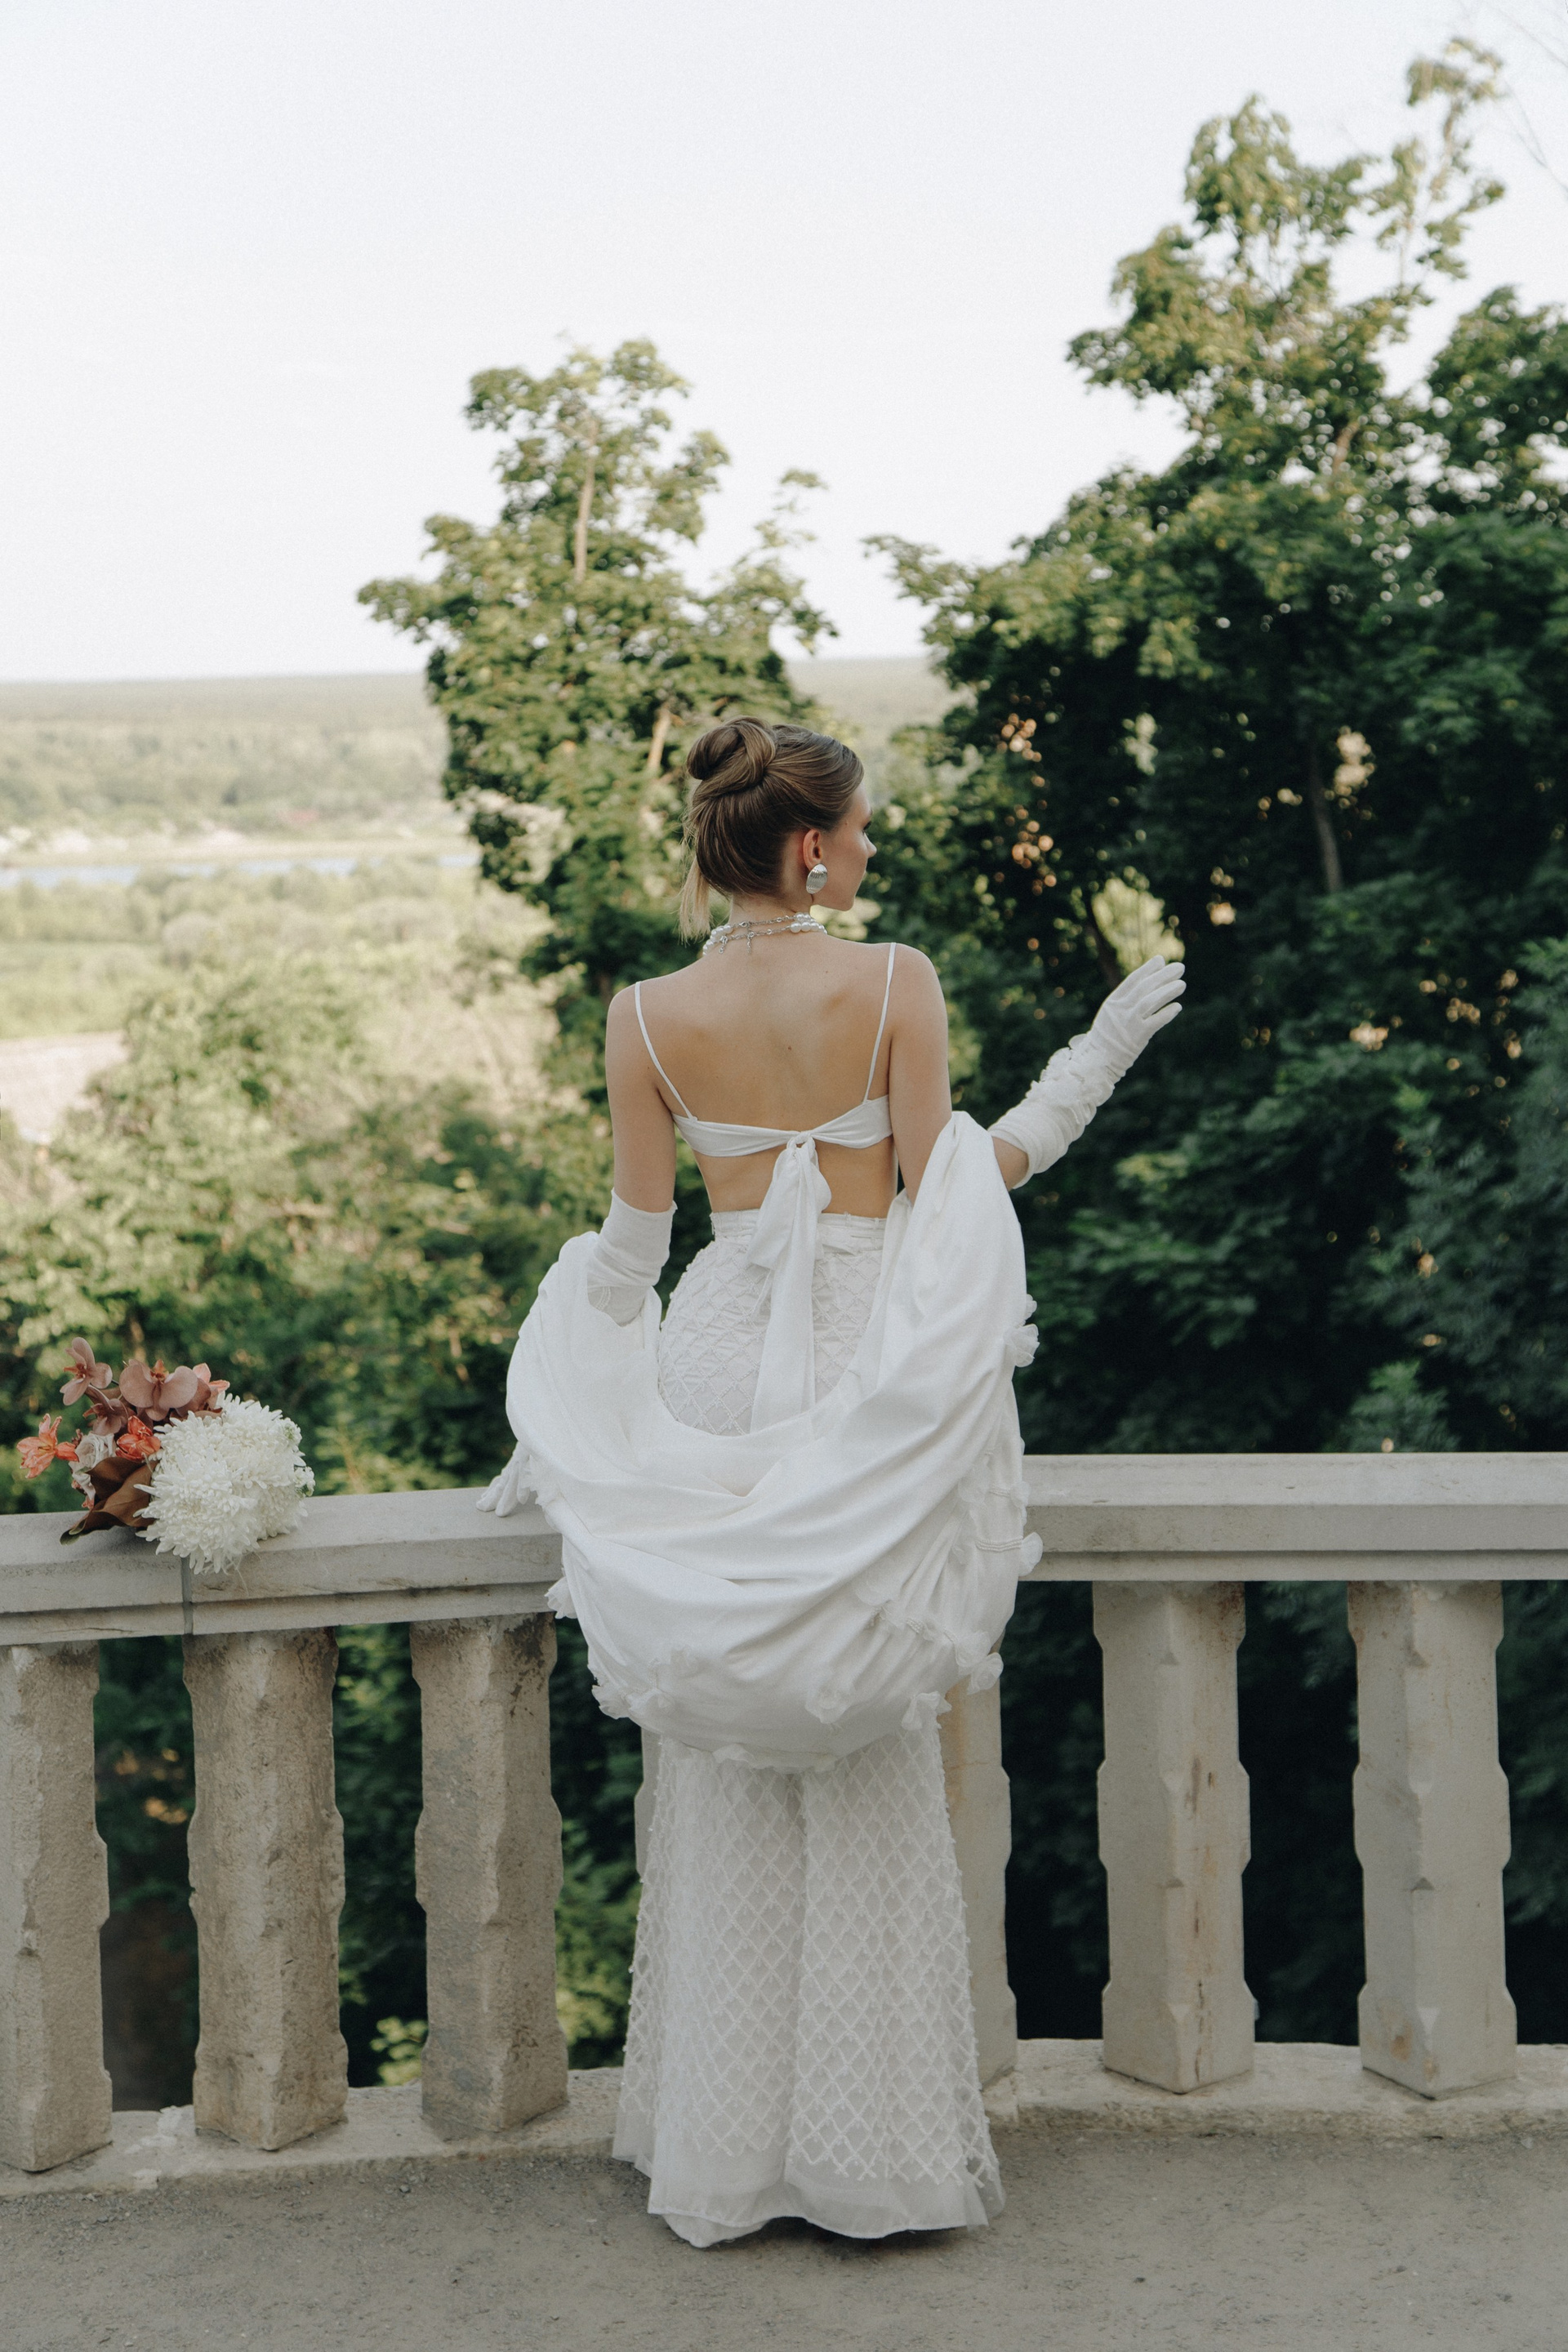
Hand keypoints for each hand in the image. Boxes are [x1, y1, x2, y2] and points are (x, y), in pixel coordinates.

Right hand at [1087, 956, 1184, 1079]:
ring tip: (1182, 984)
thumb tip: (1142, 987)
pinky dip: (1167, 1013)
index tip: (1161, 960)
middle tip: (1180, 968)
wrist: (1098, 1061)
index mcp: (1112, 1002)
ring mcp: (1129, 1023)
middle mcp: (1120, 1010)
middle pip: (1144, 988)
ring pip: (1150, 1001)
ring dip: (1167, 991)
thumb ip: (1127, 999)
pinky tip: (1178, 1007)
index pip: (1132, 980)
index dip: (1148, 969)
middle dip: (1163, 976)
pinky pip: (1155, 1022)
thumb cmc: (1108, 1036)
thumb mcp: (1111, 1014)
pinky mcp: (1138, 1037)